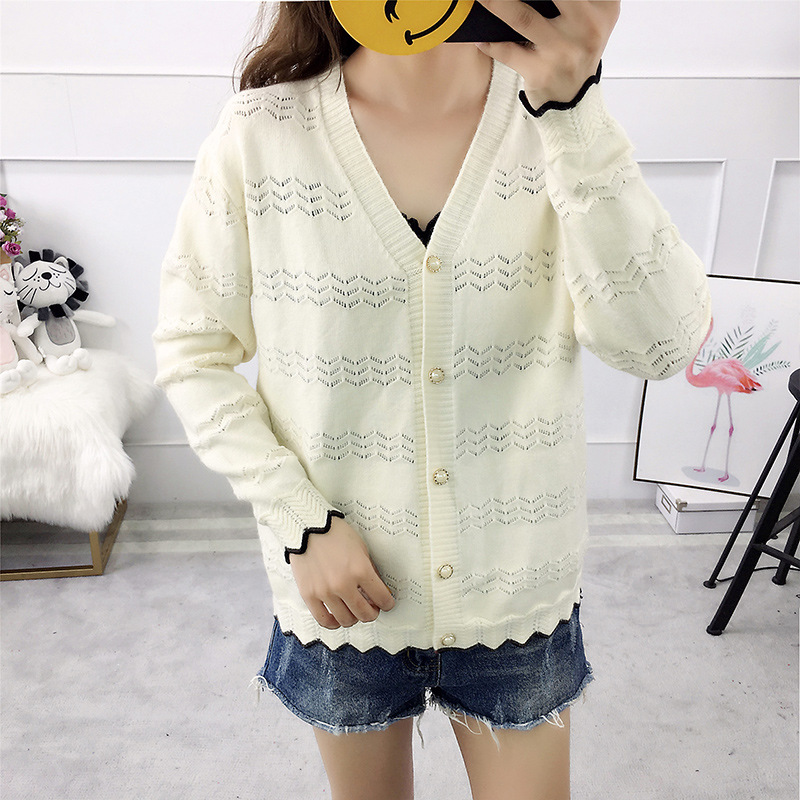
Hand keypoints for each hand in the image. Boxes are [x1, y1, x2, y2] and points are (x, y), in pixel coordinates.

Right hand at [289, 516, 395, 628]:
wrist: (308, 526)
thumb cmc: (334, 533)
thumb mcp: (361, 548)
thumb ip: (369, 570)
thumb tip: (377, 589)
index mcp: (360, 570)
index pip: (382, 598)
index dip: (387, 603)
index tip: (386, 603)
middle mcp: (343, 584)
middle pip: (365, 614)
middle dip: (372, 613)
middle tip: (371, 608)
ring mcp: (325, 591)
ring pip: (346, 620)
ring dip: (354, 618)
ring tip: (353, 611)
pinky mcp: (309, 595)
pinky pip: (324, 619)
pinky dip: (333, 623)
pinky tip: (337, 617)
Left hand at [473, 0, 619, 109]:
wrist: (572, 101)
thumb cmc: (575, 49)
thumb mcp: (589, 16)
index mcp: (603, 6)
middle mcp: (587, 26)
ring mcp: (563, 51)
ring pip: (522, 16)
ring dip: (495, 3)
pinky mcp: (541, 72)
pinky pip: (507, 51)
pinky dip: (490, 42)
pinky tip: (479, 36)